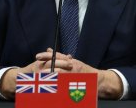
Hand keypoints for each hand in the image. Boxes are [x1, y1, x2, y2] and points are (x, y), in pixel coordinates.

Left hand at [0, 48, 123, 99]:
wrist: (98, 80)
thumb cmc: (84, 71)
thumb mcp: (73, 62)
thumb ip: (61, 57)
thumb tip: (48, 50)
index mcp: (71, 62)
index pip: (57, 57)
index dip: (47, 56)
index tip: (37, 56)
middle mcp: (72, 67)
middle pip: (57, 65)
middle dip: (46, 66)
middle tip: (37, 67)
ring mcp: (73, 75)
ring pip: (60, 74)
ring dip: (50, 75)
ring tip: (41, 76)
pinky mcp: (75, 83)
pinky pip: (64, 84)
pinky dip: (57, 84)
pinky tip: (49, 86)